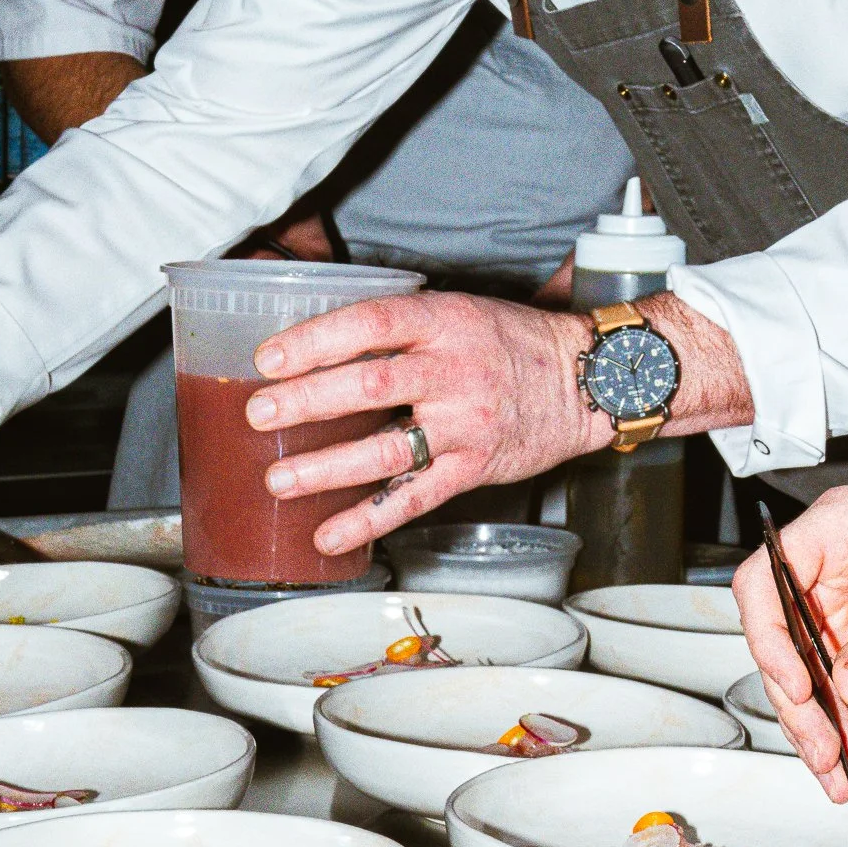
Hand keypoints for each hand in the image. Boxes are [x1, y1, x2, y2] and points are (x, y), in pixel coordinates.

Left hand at [247, 288, 748, 558]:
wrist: (587, 381)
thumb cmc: (513, 343)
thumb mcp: (460, 311)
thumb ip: (400, 326)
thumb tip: (318, 337)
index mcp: (445, 322)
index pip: (371, 323)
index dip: (315, 339)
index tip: (270, 357)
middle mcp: (454, 372)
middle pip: (369, 383)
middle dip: (307, 400)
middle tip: (260, 412)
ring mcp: (465, 424)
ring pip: (385, 448)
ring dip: (325, 467)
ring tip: (278, 478)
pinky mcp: (474, 468)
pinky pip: (414, 498)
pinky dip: (368, 519)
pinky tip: (329, 535)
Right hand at [736, 489, 847, 801]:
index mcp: (842, 529)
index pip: (767, 578)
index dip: (769, 635)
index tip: (797, 684)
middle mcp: (833, 567)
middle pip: (779, 638)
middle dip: (797, 701)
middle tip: (824, 746)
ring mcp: (847, 607)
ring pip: (803, 673)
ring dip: (817, 725)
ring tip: (839, 768)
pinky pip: (837, 689)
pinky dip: (842, 727)